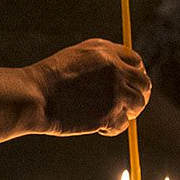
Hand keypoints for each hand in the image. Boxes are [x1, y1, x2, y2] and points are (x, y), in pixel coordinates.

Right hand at [31, 39, 150, 135]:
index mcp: (106, 50)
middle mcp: (115, 68)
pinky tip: (100, 128)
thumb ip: (101, 60)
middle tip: (129, 105)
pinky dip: (113, 128)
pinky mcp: (110, 113)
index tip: (131, 85)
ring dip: (129, 112)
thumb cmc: (49, 79)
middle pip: (144, 82)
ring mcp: (114, 91)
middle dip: (139, 94)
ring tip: (113, 116)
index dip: (136, 74)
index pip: (135, 61)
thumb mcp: (77, 57)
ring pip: (138, 103)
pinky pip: (123, 123)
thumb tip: (122, 72)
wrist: (35, 96)